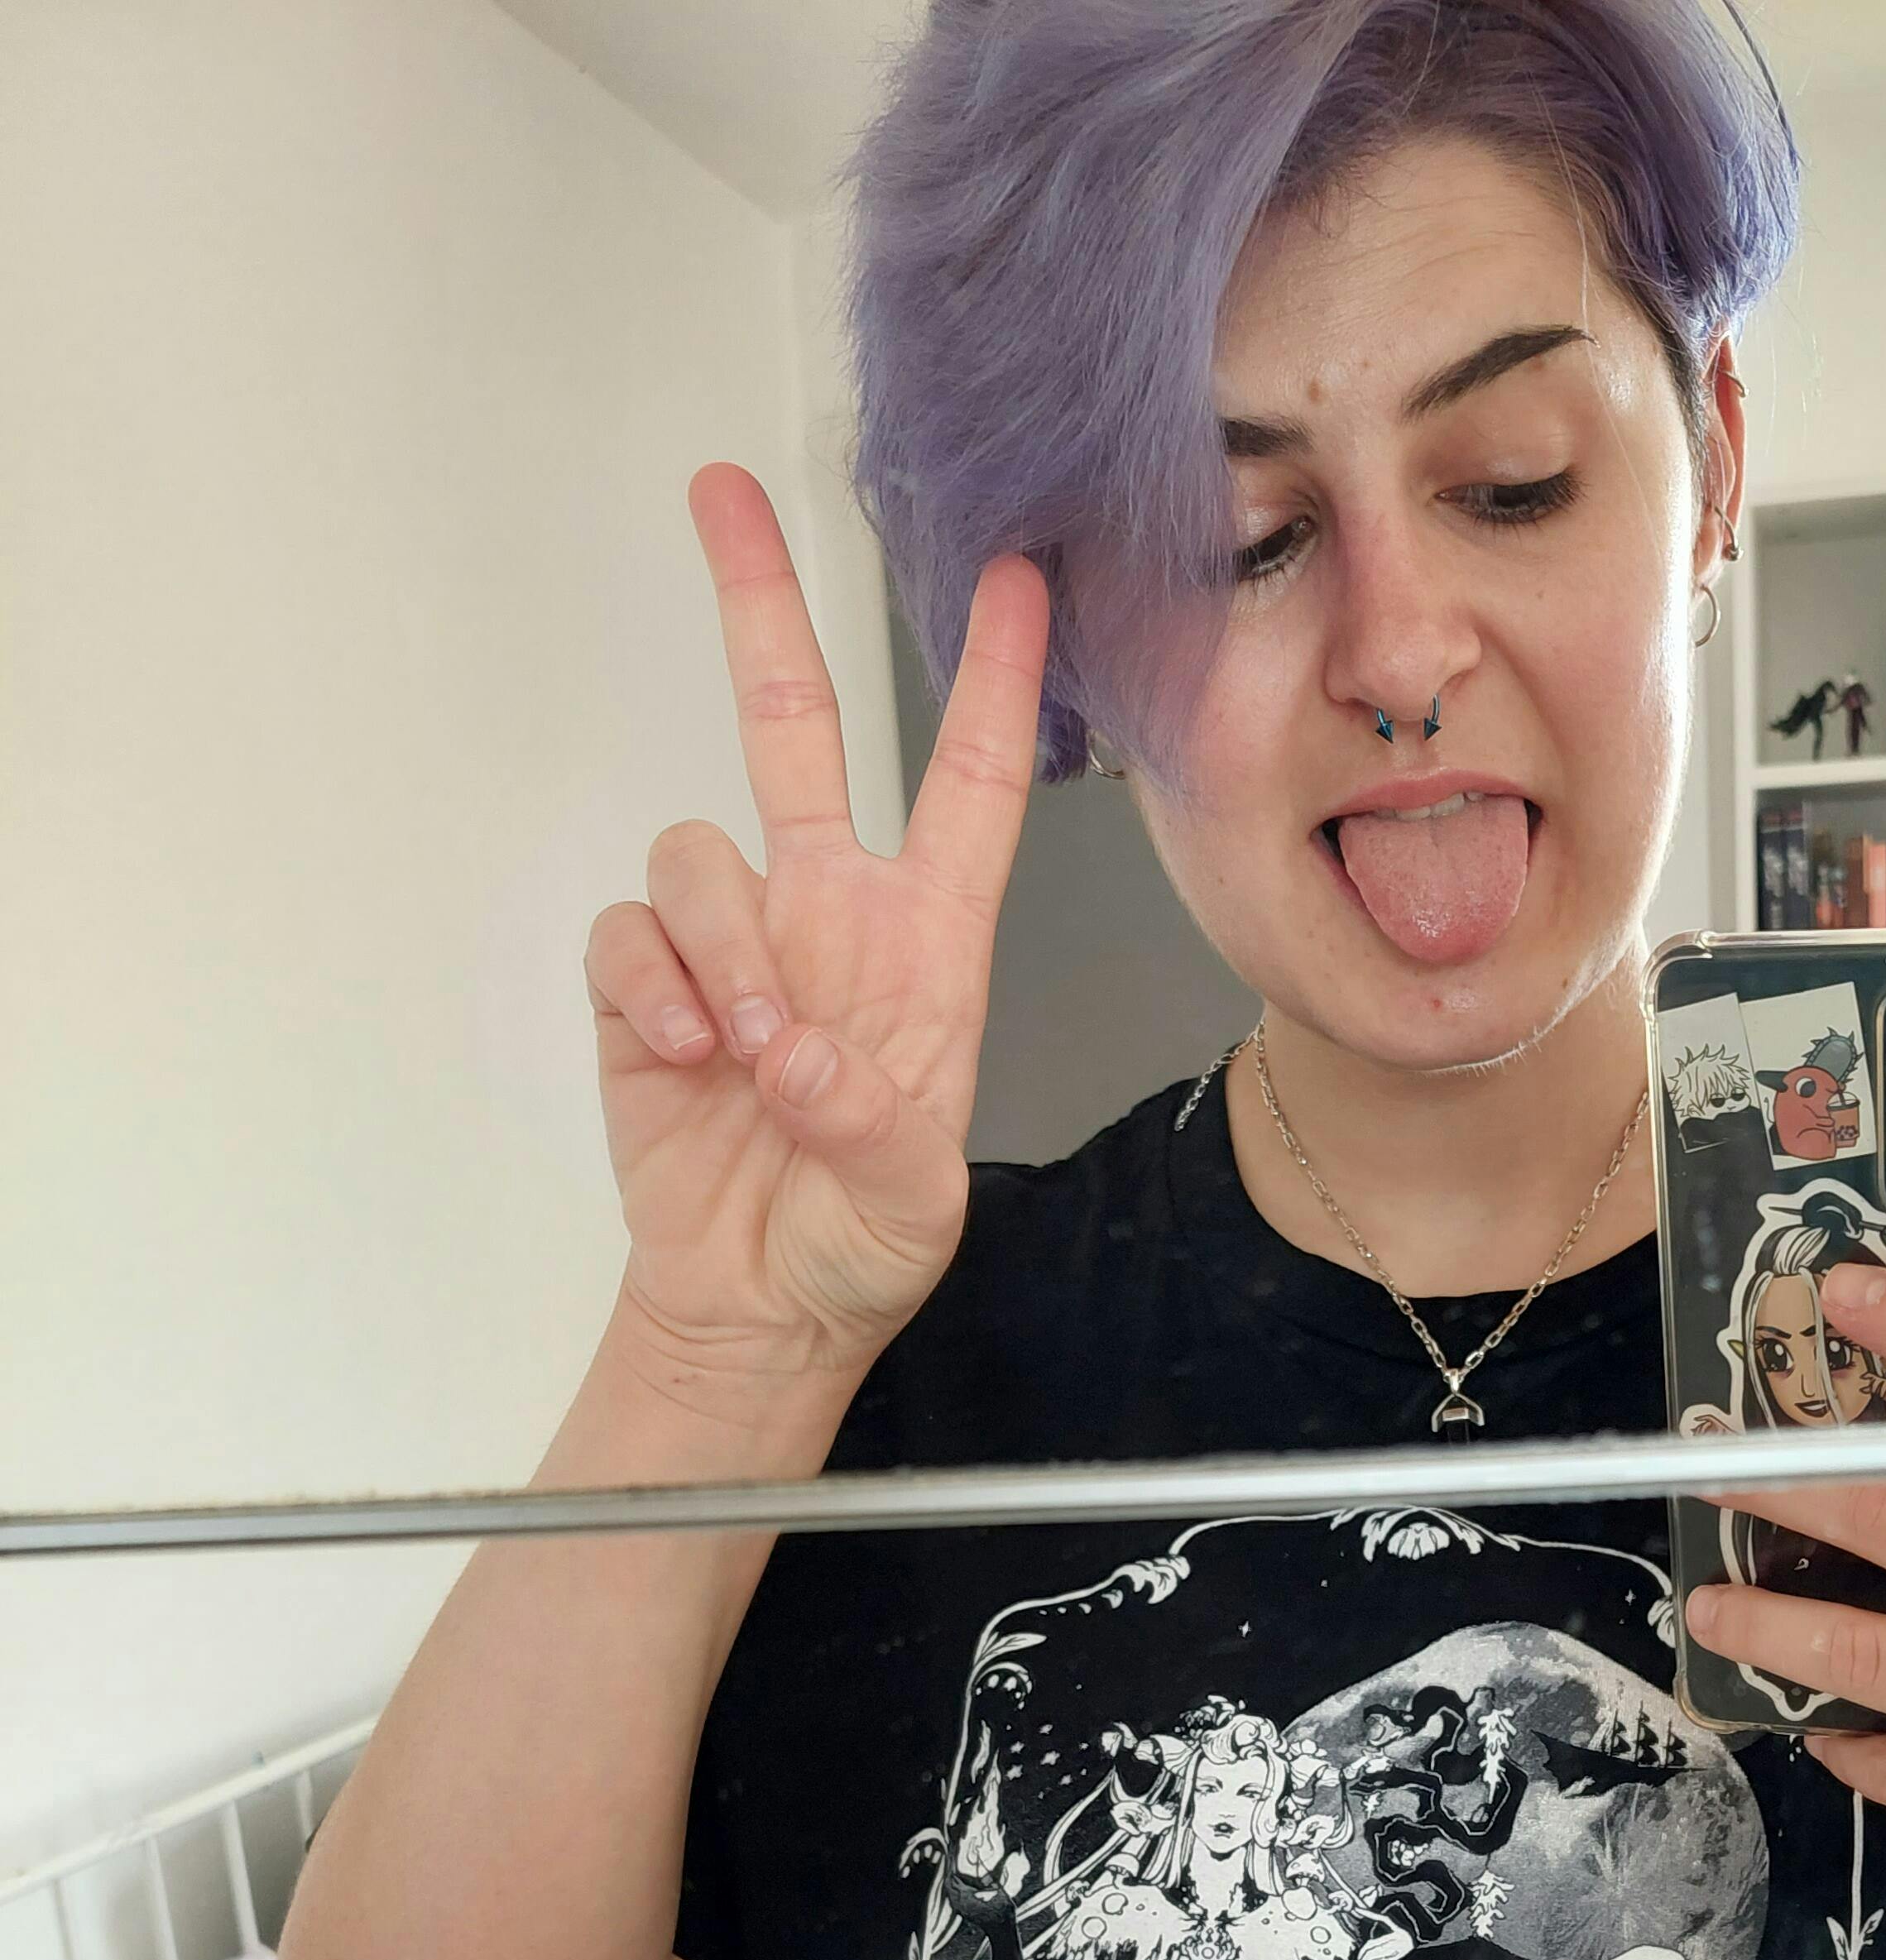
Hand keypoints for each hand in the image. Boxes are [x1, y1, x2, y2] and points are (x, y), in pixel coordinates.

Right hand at [581, 467, 1048, 1398]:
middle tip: (722, 491)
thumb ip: (875, 1130)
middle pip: (793, 724)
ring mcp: (732, 942)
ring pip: (700, 854)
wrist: (757, 1308)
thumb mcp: (913, 1205)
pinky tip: (683, 1058)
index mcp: (925, 945)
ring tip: (741, 1053)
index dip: (994, 680)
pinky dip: (652, 988)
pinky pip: (631, 932)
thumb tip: (792, 1055)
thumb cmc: (856, 1247)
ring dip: (720, 950)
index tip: (1020, 574)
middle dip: (760, 604)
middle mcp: (826, 915)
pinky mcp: (644, 982)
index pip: (969, 785)